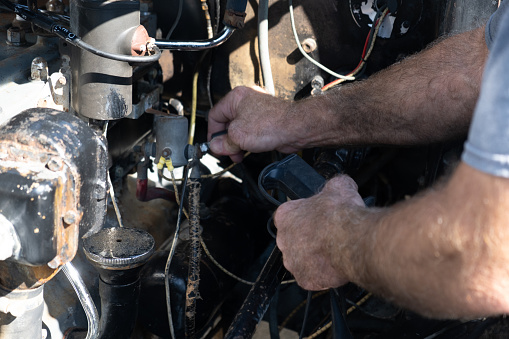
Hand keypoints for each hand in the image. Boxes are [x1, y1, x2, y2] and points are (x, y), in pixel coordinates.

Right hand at [207, 86, 298, 162]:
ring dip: (237, 143)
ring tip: (238, 154)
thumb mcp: (238, 136)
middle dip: (226, 141)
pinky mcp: (265, 120)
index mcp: (236, 98)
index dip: (212, 133)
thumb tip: (215, 146)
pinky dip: (247, 141)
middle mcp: (246, 101)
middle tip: (227, 152)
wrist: (295, 128)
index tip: (214, 146)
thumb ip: (223, 143)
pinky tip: (249, 149)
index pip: (215, 115)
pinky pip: (250, 132)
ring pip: (239, 129)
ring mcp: (257, 110)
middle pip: (227, 123)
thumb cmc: (272, 124)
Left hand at [274, 175, 365, 289]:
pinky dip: (323, 275)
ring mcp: (293, 262)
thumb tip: (340, 184)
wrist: (351, 240)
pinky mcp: (304, 279)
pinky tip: (335, 267)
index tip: (317, 220)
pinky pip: (312, 278)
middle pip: (294, 241)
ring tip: (334, 252)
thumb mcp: (339, 187)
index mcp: (286, 215)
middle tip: (327, 237)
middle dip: (309, 240)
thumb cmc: (341, 215)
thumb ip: (334, 185)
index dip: (305, 218)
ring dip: (314, 258)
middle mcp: (284, 240)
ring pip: (302, 261)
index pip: (289, 217)